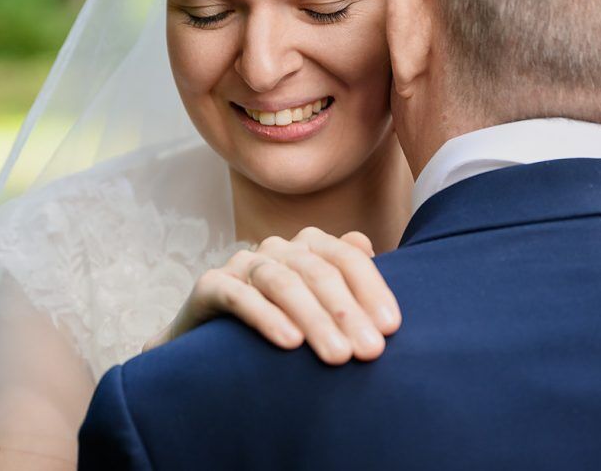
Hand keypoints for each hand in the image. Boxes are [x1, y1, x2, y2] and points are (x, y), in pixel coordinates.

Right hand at [143, 227, 401, 364]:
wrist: (212, 345)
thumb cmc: (281, 322)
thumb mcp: (319, 302)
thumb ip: (346, 277)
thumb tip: (368, 246)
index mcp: (308, 245)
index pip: (347, 257)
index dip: (372, 289)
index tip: (390, 327)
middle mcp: (277, 248)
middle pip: (318, 272)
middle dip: (348, 313)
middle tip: (370, 351)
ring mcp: (242, 263)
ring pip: (283, 283)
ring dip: (314, 319)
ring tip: (337, 355)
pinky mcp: (210, 285)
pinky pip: (239, 296)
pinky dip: (266, 316)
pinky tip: (289, 341)